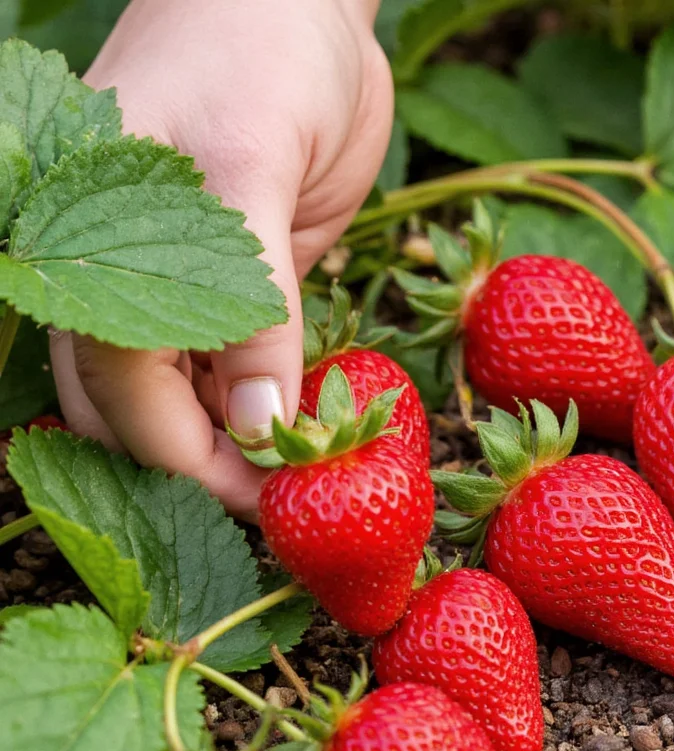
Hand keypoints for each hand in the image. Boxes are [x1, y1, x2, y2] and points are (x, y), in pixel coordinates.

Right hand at [50, 0, 391, 518]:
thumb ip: (252, 298)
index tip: (270, 506)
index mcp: (85, 250)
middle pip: (142, 412)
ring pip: (193, 396)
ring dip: (245, 443)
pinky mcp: (241, 279)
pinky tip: (318, 424)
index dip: (194, 463)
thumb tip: (255, 424)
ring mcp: (181, 281)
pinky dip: (275, 400)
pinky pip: (245, 360)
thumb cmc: (258, 49)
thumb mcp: (255, 165)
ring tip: (316, 478)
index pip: (123, 394)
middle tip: (297, 508)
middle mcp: (120, 277)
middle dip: (212, 469)